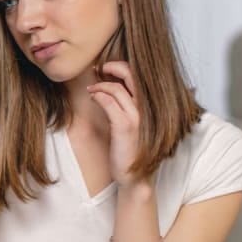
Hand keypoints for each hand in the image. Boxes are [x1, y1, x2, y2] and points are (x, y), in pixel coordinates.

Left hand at [87, 61, 143, 187]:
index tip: (105, 68)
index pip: (138, 75)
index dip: (121, 67)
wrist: (135, 175)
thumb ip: (127, 104)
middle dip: (112, 67)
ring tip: (91, 90)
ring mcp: (137, 116)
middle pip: (131, 74)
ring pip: (117, 88)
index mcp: (150, 105)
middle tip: (98, 69)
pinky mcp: (125, 126)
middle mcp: (147, 108)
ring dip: (99, 85)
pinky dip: (98, 96)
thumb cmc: (130, 148)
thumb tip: (112, 84)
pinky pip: (109, 102)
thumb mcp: (132, 122)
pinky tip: (93, 98)